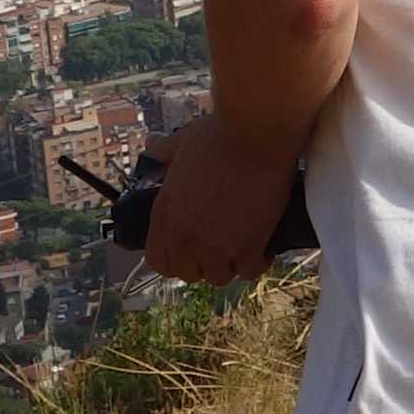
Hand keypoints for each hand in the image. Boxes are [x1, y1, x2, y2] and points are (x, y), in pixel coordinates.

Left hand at [136, 124, 296, 285]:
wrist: (255, 137)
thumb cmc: (218, 136)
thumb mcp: (182, 142)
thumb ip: (164, 150)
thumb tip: (152, 144)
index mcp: (164, 216)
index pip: (159, 261)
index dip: (174, 258)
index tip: (188, 249)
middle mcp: (185, 238)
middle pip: (189, 273)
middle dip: (202, 262)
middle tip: (217, 244)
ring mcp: (216, 247)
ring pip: (219, 277)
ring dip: (229, 263)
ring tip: (240, 246)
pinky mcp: (247, 248)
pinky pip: (249, 271)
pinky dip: (256, 262)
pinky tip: (261, 247)